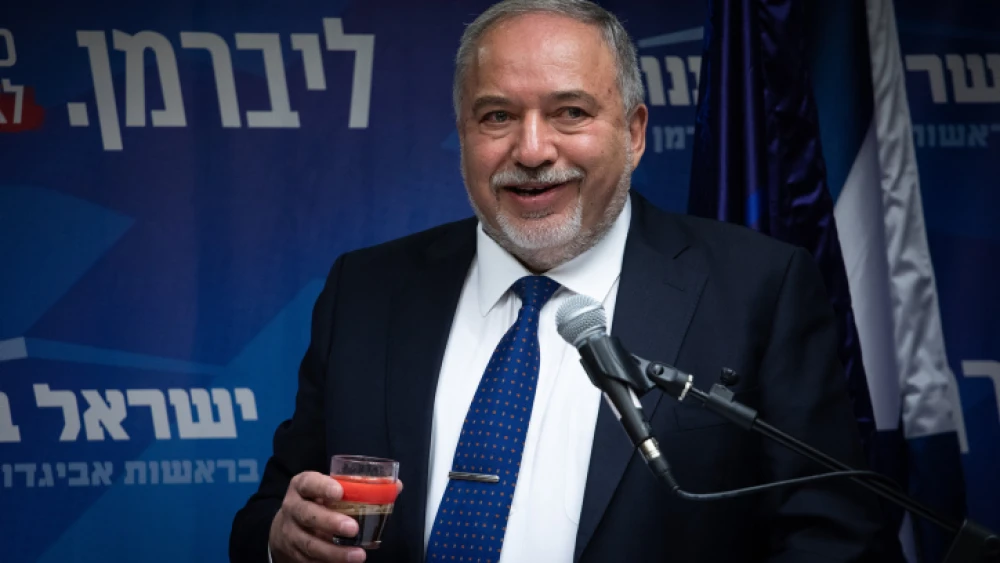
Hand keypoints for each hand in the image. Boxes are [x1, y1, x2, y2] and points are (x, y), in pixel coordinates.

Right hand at [269, 471, 401, 562]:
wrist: (286, 526)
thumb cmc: (317, 502)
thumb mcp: (329, 489)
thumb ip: (359, 488)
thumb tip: (396, 486)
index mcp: (302, 487)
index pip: (309, 483)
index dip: (323, 487)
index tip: (340, 491)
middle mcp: (293, 508)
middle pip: (308, 515)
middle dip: (330, 522)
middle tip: (353, 528)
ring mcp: (290, 532)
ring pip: (310, 543)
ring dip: (335, 552)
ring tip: (358, 555)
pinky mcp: (293, 553)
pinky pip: (310, 561)